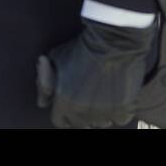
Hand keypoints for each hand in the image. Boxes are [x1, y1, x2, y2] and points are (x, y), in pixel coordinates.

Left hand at [36, 18, 154, 127]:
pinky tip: (116, 99)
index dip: (63, 113)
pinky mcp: (123, 109)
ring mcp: (104, 113)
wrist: (112, 40)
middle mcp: (83, 113)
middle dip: (80, 115)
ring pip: (100, 124)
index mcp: (64, 104)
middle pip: (80, 125)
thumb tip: (42, 103)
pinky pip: (118, 120)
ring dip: (99, 114)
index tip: (69, 105)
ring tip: (102, 98)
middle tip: (86, 100)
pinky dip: (117, 112)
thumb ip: (45, 83)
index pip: (59, 121)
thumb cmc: (82, 47)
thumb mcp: (55, 59)